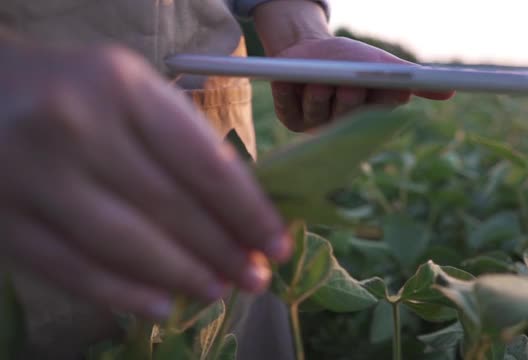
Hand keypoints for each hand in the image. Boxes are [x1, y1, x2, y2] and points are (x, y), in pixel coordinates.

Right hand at [0, 43, 290, 317]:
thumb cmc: (76, 90)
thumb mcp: (135, 93)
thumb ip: (183, 142)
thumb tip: (241, 212)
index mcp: (123, 87)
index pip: (204, 164)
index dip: (248, 213)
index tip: (277, 244)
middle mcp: (77, 126)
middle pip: (170, 208)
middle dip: (223, 251)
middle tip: (254, 278)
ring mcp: (32, 175)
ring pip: (124, 245)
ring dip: (182, 277)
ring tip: (217, 291)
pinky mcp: (3, 218)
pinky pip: (72, 269)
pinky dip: (123, 295)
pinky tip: (162, 306)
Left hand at [270, 37, 454, 130]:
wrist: (309, 52)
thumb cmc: (348, 60)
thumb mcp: (381, 65)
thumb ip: (411, 79)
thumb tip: (452, 92)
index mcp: (371, 115)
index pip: (382, 109)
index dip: (379, 93)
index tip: (377, 82)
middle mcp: (345, 125)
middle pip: (350, 108)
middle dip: (348, 86)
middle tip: (344, 76)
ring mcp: (317, 126)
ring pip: (320, 105)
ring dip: (319, 84)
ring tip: (317, 76)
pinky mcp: (291, 121)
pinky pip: (290, 105)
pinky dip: (291, 87)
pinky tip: (295, 81)